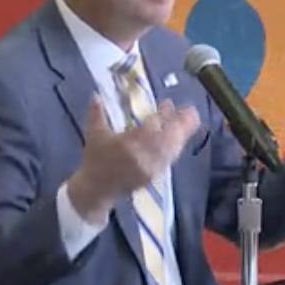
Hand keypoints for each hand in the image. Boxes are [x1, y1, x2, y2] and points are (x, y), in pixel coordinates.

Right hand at [65, 95, 200, 224]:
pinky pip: (169, 159)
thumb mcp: (94, 135)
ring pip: (172, 149)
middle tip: (191, 111)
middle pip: (168, 139)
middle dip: (181, 124)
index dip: (163, 114)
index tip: (168, 103)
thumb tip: (96, 94)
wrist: (96, 190)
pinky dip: (176, 147)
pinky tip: (179, 138)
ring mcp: (151, 168)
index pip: (151, 127)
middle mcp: (143, 157)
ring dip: (182, 134)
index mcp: (128, 145)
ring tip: (190, 120)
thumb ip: (96, 113)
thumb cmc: (94, 160)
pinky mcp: (154, 175)